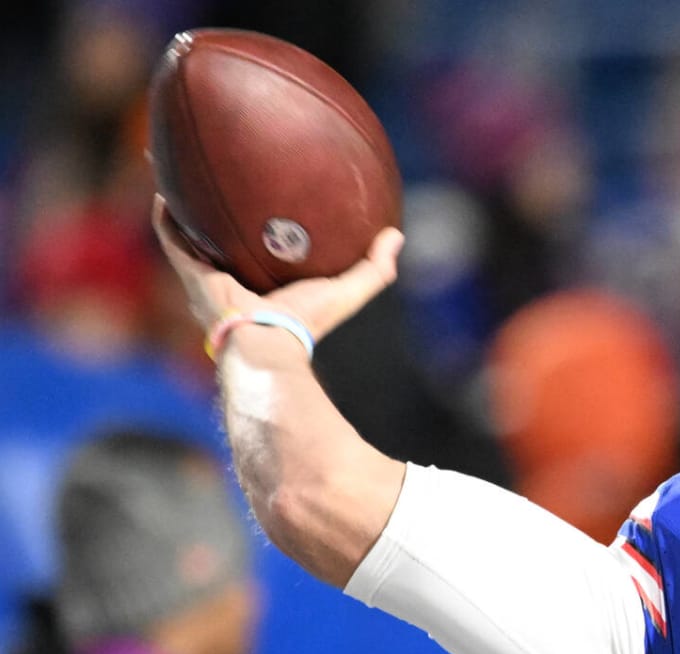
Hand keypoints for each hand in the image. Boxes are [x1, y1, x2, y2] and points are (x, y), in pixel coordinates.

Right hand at [151, 194, 403, 339]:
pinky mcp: (191, 274)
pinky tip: (167, 186)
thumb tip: (397, 235)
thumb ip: (375, 268)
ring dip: (184, 205)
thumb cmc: (306, 322)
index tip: (268, 201)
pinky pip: (173, 237)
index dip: (260, 230)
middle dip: (217, 213)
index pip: (259, 253)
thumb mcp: (347, 291)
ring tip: (180, 171)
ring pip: (190, 234)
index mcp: (263, 285)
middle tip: (220, 177)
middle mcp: (231, 280)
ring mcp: (207, 278)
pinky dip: (167, 215)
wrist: (267, 341)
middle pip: (220, 239)